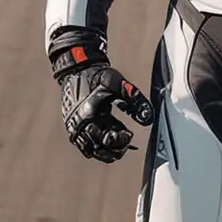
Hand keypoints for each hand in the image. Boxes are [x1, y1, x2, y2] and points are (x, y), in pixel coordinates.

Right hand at [50, 32, 153, 162]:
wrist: (76, 69)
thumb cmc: (97, 75)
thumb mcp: (118, 83)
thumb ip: (134, 99)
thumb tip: (148, 118)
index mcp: (90, 114)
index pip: (106, 139)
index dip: (120, 141)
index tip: (130, 135)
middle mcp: (80, 123)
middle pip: (98, 148)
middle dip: (114, 149)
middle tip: (126, 143)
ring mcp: (74, 126)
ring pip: (90, 150)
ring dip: (105, 151)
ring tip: (118, 147)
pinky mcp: (72, 126)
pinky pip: (83, 145)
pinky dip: (95, 148)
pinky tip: (106, 143)